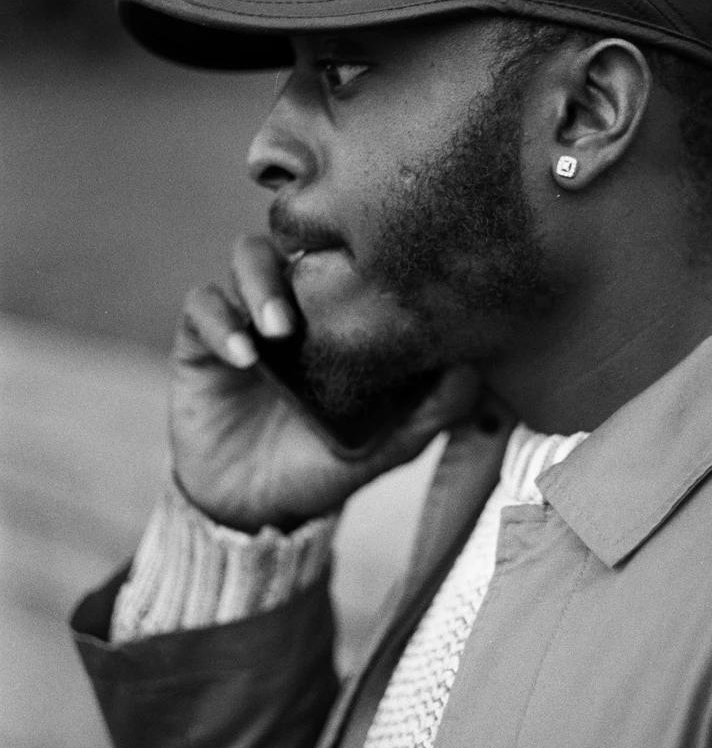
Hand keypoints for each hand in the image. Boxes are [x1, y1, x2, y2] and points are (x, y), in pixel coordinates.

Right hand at [170, 235, 479, 531]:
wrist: (259, 509)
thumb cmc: (325, 464)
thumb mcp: (387, 444)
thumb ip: (431, 412)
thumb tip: (474, 371)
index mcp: (340, 314)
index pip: (352, 255)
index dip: (365, 243)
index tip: (391, 258)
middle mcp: (296, 303)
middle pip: (300, 239)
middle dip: (311, 253)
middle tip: (325, 296)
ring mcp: (247, 316)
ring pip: (249, 258)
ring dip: (263, 284)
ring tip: (279, 328)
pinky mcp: (202, 341)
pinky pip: (202, 308)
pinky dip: (222, 324)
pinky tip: (244, 355)